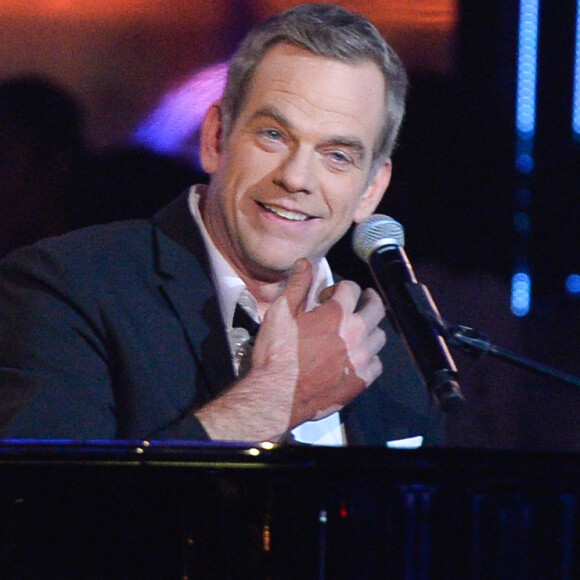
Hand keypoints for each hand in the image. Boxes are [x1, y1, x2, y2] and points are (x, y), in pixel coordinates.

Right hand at [253, 259, 385, 427]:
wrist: (278, 395)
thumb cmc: (277, 353)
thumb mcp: (281, 313)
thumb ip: (297, 285)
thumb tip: (305, 262)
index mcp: (338, 314)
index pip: (352, 288)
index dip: (340, 287)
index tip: (329, 295)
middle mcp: (356, 333)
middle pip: (376, 308)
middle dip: (368, 300)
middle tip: (361, 301)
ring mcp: (361, 359)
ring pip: (380, 336)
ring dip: (370, 329)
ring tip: (359, 330)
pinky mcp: (361, 381)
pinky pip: (378, 364)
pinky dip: (371, 357)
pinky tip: (358, 357)